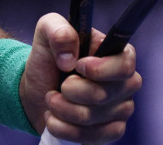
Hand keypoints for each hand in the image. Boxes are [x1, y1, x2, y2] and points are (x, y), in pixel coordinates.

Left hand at [20, 14, 141, 143]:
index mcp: (115, 54)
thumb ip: (58, 30)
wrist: (37, 89)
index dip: (101, 69)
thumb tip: (69, 57)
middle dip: (70, 90)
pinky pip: (91, 137)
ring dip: (62, 109)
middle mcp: (124, 83)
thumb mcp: (46, 30)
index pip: (125, 64)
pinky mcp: (111, 132)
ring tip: (51, 99)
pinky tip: (54, 118)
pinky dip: (63, 128)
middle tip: (58, 85)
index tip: (77, 66)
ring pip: (92, 117)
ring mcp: (121, 109)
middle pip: (103, 94)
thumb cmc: (49, 58)